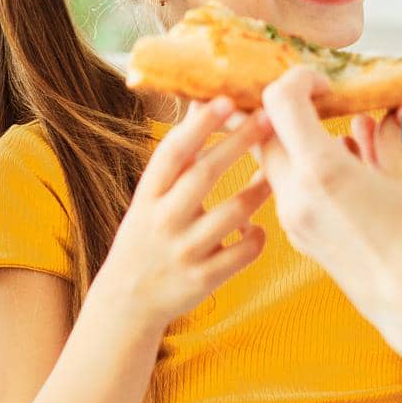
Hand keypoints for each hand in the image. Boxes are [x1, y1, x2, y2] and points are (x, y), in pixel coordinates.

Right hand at [96, 97, 272, 331]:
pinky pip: (243, 252)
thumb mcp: (150, 198)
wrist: (127, 302)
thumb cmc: (147, 236)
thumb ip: (176, 160)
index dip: (199, 125)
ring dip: (259, 191)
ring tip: (274, 175)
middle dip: (239, 143)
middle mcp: (162, 221)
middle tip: (269, 119)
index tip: (226, 100)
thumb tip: (200, 104)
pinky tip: (258, 228)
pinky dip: (257, 236)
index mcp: (147, 197)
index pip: (172, 153)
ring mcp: (183, 251)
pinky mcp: (203, 279)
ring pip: (233, 213)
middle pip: (205, 175)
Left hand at [257, 69, 401, 373]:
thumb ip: (389, 136)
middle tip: (317, 102)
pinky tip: (343, 173)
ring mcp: (295, 222)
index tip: (326, 82)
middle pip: (262, 133)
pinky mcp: (303, 240)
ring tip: (335, 136)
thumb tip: (381, 114)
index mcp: (323, 171)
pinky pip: (288, 191)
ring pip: (271, 164)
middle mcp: (297, 196)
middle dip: (283, 110)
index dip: (299, 80)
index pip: (281, 102)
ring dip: (292, 142)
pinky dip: (303, 171)